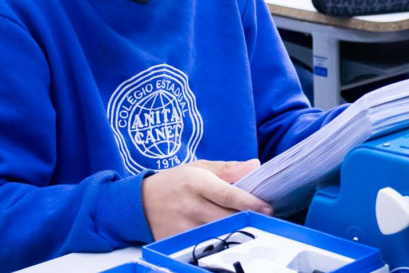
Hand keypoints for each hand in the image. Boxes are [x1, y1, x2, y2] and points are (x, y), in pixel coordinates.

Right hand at [142, 159, 271, 240]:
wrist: (140, 202)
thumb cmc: (176, 181)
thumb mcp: (198, 167)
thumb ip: (228, 169)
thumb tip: (255, 165)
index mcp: (198, 183)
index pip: (227, 195)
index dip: (249, 202)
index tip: (268, 208)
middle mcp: (191, 206)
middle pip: (226, 217)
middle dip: (248, 219)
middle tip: (266, 220)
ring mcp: (184, 227)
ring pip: (217, 233)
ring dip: (235, 231)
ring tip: (252, 228)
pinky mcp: (177, 242)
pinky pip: (204, 243)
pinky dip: (218, 240)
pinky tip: (229, 237)